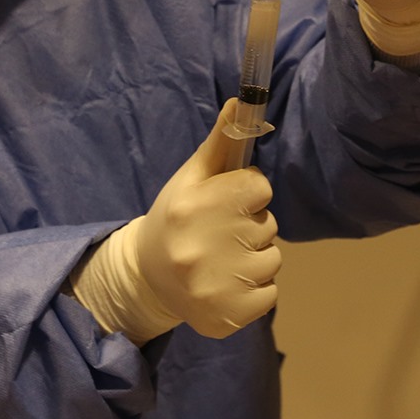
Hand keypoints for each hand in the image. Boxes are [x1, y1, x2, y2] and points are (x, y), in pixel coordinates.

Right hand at [69, 100, 280, 341]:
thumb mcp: (192, 177)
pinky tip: (228, 283)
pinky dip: (256, 290)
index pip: (260, 188)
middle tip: (221, 233)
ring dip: (256, 258)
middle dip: (251, 225)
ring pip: (273, 260)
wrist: (147, 278)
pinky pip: (271, 294)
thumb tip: (244, 102)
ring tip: (224, 259)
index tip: (229, 202)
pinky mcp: (228, 316)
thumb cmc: (176, 217)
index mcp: (195, 206)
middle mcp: (203, 247)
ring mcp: (215, 286)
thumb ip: (221, 141)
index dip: (249, 193)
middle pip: (268, 225)